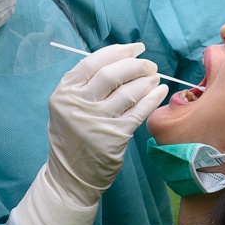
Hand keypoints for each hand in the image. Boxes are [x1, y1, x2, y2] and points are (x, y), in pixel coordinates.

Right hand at [0, 43, 166, 224]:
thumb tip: (122, 59)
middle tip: (149, 64)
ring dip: (146, 81)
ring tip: (154, 78)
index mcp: (64, 92)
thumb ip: (86, 85)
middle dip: (135, 64)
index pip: (92, 62)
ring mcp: (95, 122)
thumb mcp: (68, 107)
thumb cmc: (73, 136)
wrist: (70, 176)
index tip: (135, 48)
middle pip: (111, 74)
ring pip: (127, 92)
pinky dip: (151, 99)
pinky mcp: (114, 138)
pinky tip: (159, 92)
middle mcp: (77, 105)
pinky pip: (138, 112)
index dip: (118, 52)